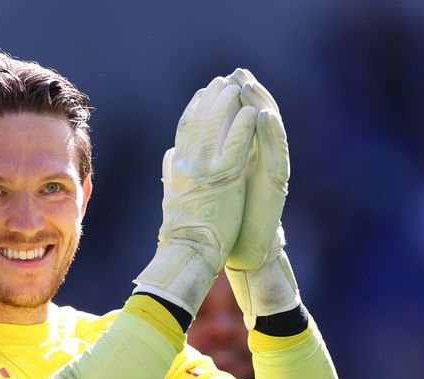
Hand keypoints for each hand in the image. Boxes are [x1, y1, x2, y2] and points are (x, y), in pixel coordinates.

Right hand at [134, 76, 256, 314]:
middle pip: (198, 122)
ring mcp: (205, 171)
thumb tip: (171, 156)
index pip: (183, 131)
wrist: (188, 253)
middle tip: (222, 81)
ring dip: (227, 106)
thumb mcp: (174, 195)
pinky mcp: (224, 180)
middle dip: (211, 100)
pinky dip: (243, 128)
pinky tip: (252, 113)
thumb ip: (173, 172)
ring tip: (238, 88)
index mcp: (177, 168)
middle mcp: (187, 165)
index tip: (201, 94)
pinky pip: (235, 147)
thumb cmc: (182, 231)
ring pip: (216, 129)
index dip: (193, 110)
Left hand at [221, 68, 300, 327]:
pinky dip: (271, 133)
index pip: (237, 124)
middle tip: (236, 72)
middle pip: (255, 120)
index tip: (215, 82)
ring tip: (248, 84)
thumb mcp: (207, 190)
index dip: (228, 103)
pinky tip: (264, 114)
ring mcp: (269, 171)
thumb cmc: (226, 225)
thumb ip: (197, 169)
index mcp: (241, 160)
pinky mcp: (276, 185)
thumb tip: (175, 153)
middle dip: (246, 95)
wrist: (244, 255)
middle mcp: (258, 161)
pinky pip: (276, 153)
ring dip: (261, 105)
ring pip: (269, 131)